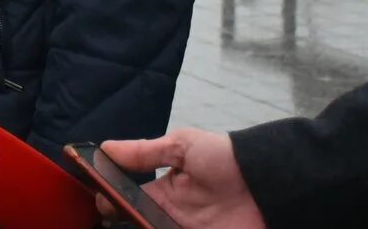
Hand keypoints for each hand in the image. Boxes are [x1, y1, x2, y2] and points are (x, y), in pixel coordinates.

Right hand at [98, 131, 265, 228]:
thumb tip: (104, 148)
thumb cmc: (224, 159)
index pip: (127, 200)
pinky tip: (150, 227)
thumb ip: (144, 151)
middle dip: (116, 221)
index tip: (97, 201)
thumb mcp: (182, 146)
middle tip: (105, 219)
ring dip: (137, 227)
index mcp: (163, 192)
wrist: (270, 183)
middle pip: (136, 222)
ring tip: (116, 226)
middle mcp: (170, 217)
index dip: (109, 201)